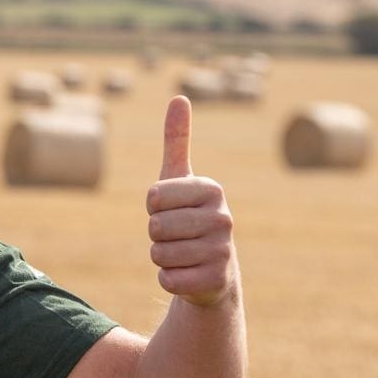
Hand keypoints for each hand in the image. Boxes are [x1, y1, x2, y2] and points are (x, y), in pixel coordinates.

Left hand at [146, 96, 236, 306]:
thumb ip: (177, 140)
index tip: (172, 210)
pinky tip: (187, 274)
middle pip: (155, 227)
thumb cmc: (190, 218)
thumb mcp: (181, 180)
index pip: (153, 197)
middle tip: (178, 236)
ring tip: (183, 254)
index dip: (153, 207)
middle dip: (157, 235)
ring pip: (158, 254)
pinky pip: (166, 279)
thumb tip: (178, 97)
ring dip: (162, 257)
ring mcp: (222, 251)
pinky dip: (168, 279)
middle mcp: (224, 218)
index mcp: (212, 189)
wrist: (214, 270)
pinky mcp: (215, 281)